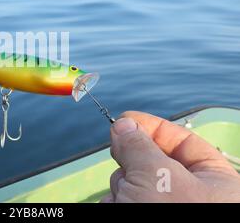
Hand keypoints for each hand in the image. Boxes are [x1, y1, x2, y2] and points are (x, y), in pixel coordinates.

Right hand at [102, 111, 239, 202]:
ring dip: (121, 186)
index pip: (183, 141)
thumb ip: (138, 145)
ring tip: (125, 198)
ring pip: (134, 182)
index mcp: (215, 183)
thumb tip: (123, 125)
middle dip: (131, 162)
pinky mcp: (142, 213)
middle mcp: (193, 196)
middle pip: (152, 160)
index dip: (152, 127)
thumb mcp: (155, 174)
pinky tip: (116, 205)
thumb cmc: (173, 216)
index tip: (124, 119)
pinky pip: (125, 199)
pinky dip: (115, 200)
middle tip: (123, 162)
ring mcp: (166, 207)